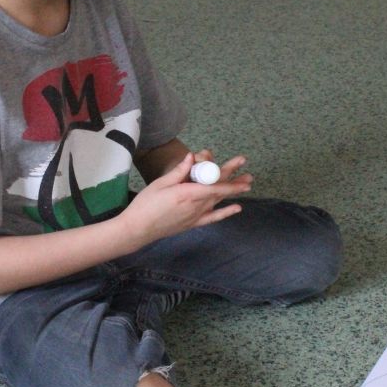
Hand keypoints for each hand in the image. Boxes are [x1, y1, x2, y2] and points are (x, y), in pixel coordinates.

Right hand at [120, 152, 252, 248]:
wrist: (138, 229)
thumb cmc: (146, 204)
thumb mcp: (160, 183)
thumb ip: (179, 171)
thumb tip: (192, 157)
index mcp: (188, 193)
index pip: (214, 184)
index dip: (229, 177)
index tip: (240, 167)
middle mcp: (196, 205)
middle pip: (219, 189)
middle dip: (234, 179)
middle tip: (247, 171)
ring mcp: (196, 216)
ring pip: (219, 201)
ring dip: (233, 192)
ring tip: (248, 184)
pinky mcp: (193, 223)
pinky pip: (213, 218)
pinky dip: (225, 213)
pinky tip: (238, 208)